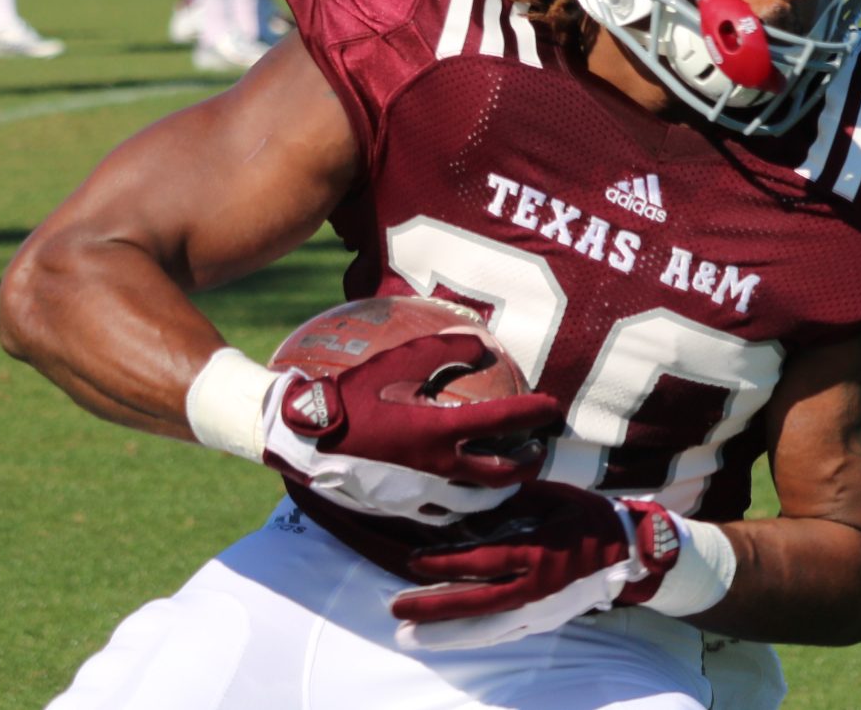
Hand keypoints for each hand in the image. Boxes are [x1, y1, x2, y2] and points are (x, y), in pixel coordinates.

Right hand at [260, 333, 559, 523]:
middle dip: (529, 463)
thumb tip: (483, 346)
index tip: (552, 406)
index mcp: (440, 432)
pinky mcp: (402, 510)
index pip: (505, 423)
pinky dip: (464, 506)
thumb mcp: (400, 361)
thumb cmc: (353, 394)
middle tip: (538, 448)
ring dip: (501, 490)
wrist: (307, 437)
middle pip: (502, 476)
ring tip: (507, 476)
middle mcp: (438, 470)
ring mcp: (421, 496)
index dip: (536, 413)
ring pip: (477, 502)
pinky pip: (444, 514)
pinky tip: (461, 494)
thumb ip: (446, 350)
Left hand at [393, 483, 684, 650]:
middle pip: (477, 603)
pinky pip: (503, 633)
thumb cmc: (587, 516)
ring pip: (487, 627)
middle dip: (434, 608)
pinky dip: (474, 637)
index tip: (413, 562)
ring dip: (447, 633)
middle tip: (398, 610)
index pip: (484, 562)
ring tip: (412, 637)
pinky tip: (449, 639)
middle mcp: (537, 587)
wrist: (628, 551)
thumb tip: (472, 496)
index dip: (447, 564)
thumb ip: (513, 499)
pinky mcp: (544, 621)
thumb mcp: (553, 496)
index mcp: (539, 552)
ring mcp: (540, 609)